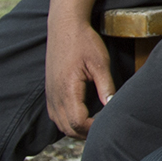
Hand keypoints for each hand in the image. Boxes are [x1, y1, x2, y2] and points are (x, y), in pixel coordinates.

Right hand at [45, 15, 114, 138]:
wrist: (64, 26)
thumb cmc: (84, 41)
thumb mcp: (100, 62)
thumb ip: (106, 86)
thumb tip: (112, 107)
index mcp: (67, 89)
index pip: (77, 123)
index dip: (93, 128)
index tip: (108, 124)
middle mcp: (55, 95)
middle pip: (68, 128)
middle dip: (86, 133)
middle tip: (104, 128)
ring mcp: (50, 94)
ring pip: (60, 124)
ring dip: (76, 129)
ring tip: (95, 124)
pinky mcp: (50, 91)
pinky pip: (55, 115)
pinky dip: (67, 122)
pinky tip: (81, 117)